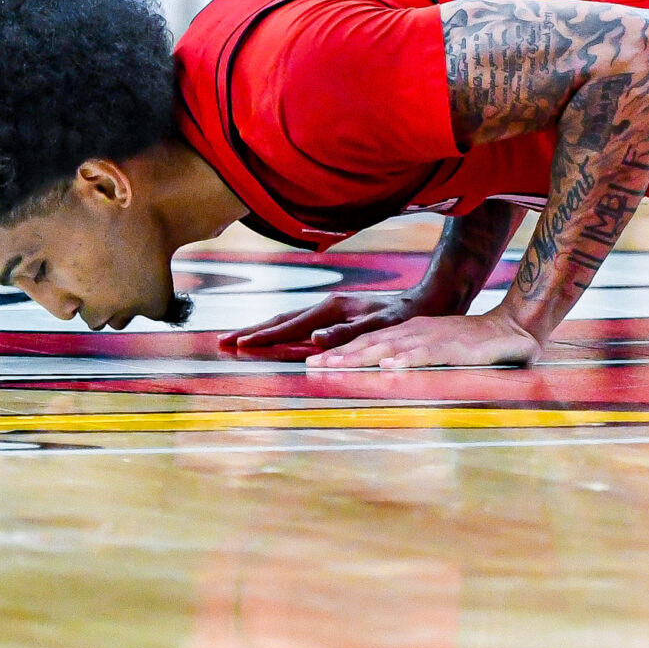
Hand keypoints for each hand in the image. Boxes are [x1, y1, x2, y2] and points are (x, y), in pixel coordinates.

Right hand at [217, 287, 441, 358]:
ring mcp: (328, 311)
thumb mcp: (383, 325)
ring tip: (235, 341)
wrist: (426, 300)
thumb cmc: (407, 317)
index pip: (290, 327)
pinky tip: (270, 339)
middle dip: (251, 332)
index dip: (264, 338)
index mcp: (332, 310)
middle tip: (221, 343)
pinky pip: (298, 325)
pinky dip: (278, 332)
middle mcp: (326, 307)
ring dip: (260, 331)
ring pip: (287, 322)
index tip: (239, 346)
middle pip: (281, 321)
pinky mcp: (333, 317)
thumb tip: (316, 340)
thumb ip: (349, 333)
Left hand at [305, 308, 543, 369]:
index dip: (341, 351)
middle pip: (372, 343)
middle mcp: (416, 332)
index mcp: (410, 333)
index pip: (369, 341)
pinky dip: (406, 360)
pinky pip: (426, 354)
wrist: (513, 329)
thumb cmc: (475, 346)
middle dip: (340, 354)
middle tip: (312, 366)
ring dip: (362, 356)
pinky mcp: (454, 346)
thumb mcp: (438, 350)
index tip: (314, 363)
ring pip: (391, 347)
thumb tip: (385, 375)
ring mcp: (434, 337)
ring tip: (336, 366)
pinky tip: (388, 367)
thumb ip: (415, 360)